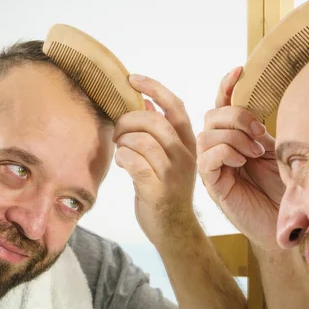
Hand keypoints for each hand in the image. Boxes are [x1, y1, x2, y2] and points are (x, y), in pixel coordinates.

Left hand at [114, 74, 197, 246]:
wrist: (174, 229)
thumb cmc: (165, 190)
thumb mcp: (169, 157)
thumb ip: (159, 131)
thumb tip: (143, 101)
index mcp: (190, 144)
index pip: (175, 106)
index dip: (154, 88)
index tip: (132, 79)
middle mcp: (185, 156)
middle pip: (153, 121)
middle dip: (128, 120)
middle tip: (118, 130)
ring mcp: (172, 174)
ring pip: (142, 141)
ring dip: (123, 141)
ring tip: (119, 148)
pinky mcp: (157, 190)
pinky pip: (134, 162)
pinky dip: (122, 158)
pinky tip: (121, 162)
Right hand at [197, 67, 284, 249]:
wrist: (289, 222)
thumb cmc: (285, 188)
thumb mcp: (277, 148)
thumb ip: (260, 128)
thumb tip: (256, 99)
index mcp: (235, 137)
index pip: (222, 106)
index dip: (226, 86)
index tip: (239, 69)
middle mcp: (221, 149)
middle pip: (211, 115)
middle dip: (235, 116)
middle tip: (260, 133)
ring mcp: (214, 167)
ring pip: (206, 135)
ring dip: (233, 136)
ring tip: (254, 152)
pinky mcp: (213, 185)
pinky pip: (205, 159)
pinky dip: (224, 153)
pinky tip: (241, 161)